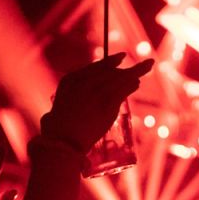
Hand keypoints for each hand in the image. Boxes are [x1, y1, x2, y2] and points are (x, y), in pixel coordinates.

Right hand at [39, 54, 153, 152]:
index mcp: (70, 80)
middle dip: (123, 67)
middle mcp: (84, 81)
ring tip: (148, 66)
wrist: (62, 141)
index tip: (119, 58)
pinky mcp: (107, 102)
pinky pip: (123, 88)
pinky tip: (139, 81)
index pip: (94, 67)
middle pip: (109, 69)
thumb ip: (58, 109)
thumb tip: (50, 117)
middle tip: (141, 66)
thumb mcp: (54, 112)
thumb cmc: (56, 132)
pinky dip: (132, 84)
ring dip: (135, 71)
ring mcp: (96, 90)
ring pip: (120, 76)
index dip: (109, 62)